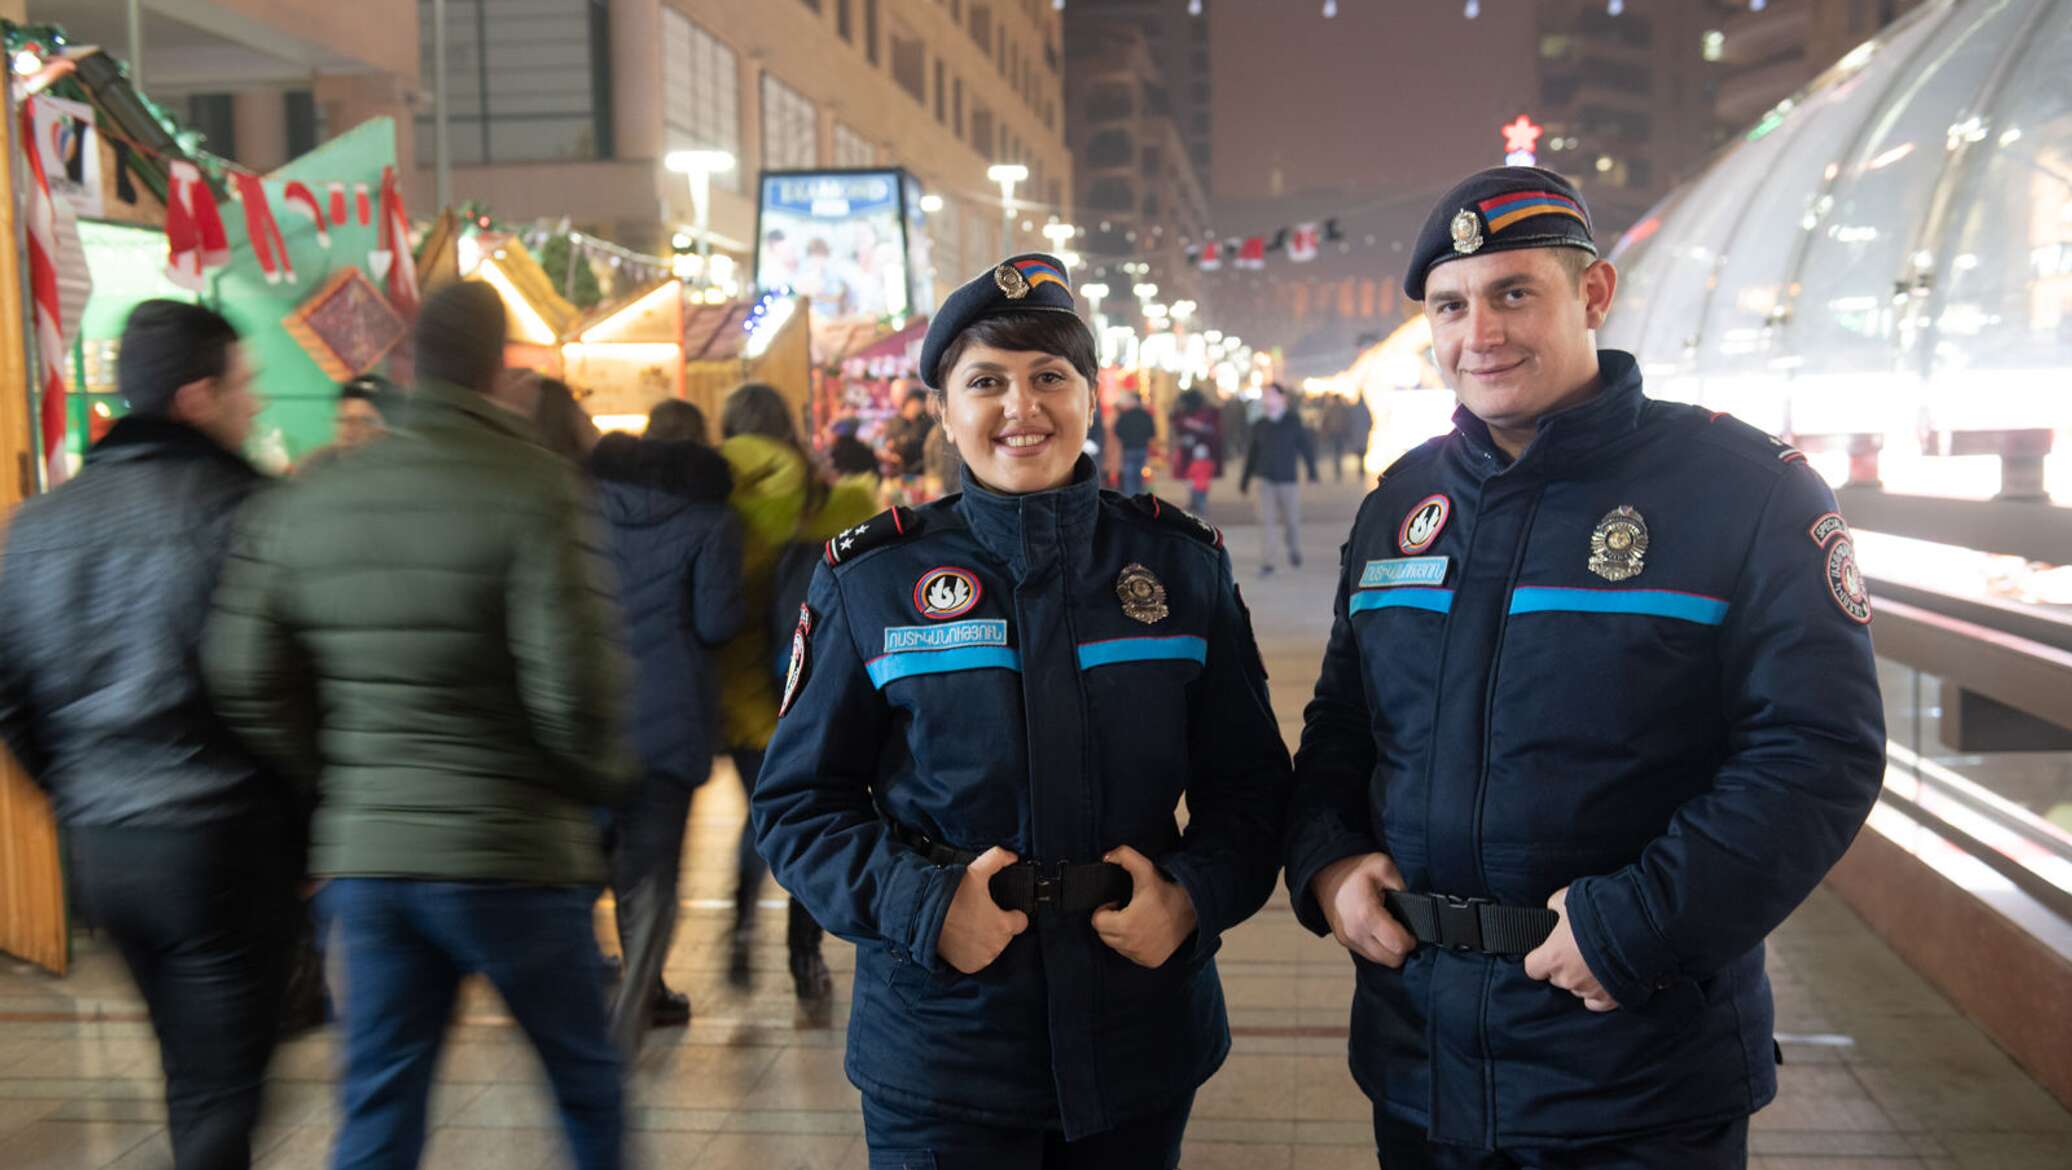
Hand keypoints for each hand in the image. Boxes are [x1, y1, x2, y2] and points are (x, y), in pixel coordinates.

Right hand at [936, 846, 1028, 974]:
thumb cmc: (952, 895)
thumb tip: (1012, 856)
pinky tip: (963, 938)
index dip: (1012, 914)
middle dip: (996, 925)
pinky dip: (973, 951)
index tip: (1002, 910)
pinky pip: (979, 959)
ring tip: (969, 925)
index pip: (1021, 922)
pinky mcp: (970, 966)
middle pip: (1006, 934)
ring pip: (992, 947)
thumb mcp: (976, 871)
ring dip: (985, 938)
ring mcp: (983, 958)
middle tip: (979, 914)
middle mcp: (997, 945)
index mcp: (1004, 925)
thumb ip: (997, 859)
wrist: (924, 917)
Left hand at [1092, 846, 1198, 968]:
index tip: (1117, 903)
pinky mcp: (1150, 961)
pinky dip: (1133, 944)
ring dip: (1121, 934)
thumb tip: (1106, 858)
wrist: (1192, 909)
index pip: (1097, 921)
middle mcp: (1132, 944)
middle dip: (1111, 921)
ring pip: (1116, 945)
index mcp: (1126, 924)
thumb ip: (1124, 856)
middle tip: (1126, 910)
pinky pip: (1131, 954)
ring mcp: (1141, 955)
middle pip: (1104, 934)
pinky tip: (1145, 931)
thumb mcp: (1145, 869)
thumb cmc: (1166, 891)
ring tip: (1136, 919)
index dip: (1105, 910)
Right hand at [1313, 853, 1415, 967]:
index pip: (1399, 946)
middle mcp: (1355, 933)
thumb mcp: (1384, 867)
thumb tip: (1414, 908)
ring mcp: (1348, 940)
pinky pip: (1369, 954)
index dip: (1411, 939)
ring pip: (1380, 961)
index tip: (1411, 929)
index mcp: (1367, 915)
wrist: (1325, 872)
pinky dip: (1378, 948)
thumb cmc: (1354, 869)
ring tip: (1390, 929)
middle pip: (1392, 960)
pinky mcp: (1344, 941)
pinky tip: (1378, 931)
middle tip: (1402, 930)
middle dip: (1402, 947)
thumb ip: (1403, 888)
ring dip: (1389, 950)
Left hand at [1524, 887, 1617, 1012]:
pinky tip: (1602, 981)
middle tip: (1577, 949)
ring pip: (1577, 988)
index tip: (1547, 951)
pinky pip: (1597, 1002)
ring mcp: (1589, 991)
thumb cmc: (1598, 912)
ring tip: (1596, 959)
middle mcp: (1568, 979)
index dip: (1539, 959)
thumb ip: (1554, 909)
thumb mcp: (1567, 899)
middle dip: (1564, 965)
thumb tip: (1552, 910)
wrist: (1636, 928)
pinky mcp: (1610, 999)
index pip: (1532, 968)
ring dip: (1582, 977)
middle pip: (1556, 977)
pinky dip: (1598, 993)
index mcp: (1553, 958)